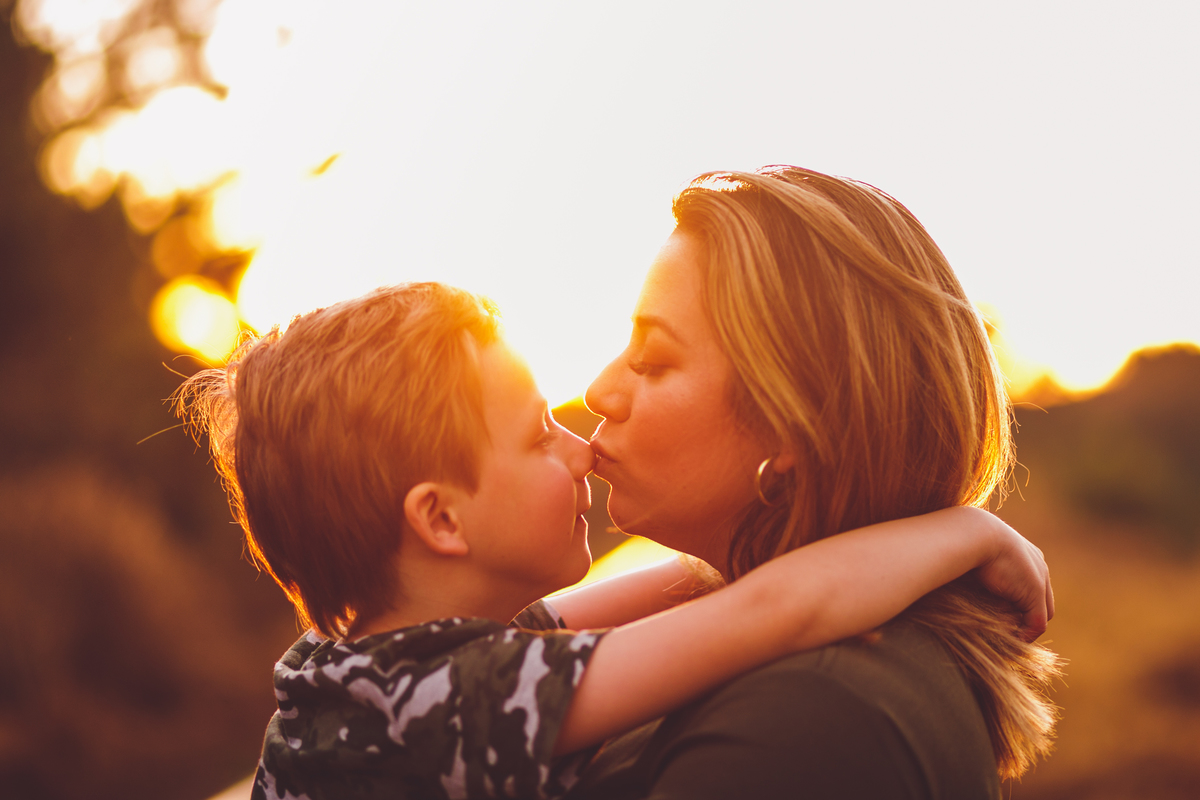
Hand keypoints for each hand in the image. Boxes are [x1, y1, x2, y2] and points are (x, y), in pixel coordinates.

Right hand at [974, 514, 1053, 641]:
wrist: (974, 533)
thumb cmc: (966, 542)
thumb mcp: (976, 558)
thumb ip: (981, 572)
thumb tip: (969, 590)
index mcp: (1024, 552)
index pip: (1030, 585)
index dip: (1019, 603)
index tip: (1003, 614)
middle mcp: (1037, 564)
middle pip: (1040, 601)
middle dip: (1026, 617)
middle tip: (1009, 630)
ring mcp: (1039, 578)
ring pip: (1040, 612)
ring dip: (1026, 626)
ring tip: (1008, 635)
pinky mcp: (1036, 591)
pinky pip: (1038, 622)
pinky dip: (1027, 633)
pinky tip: (1013, 638)